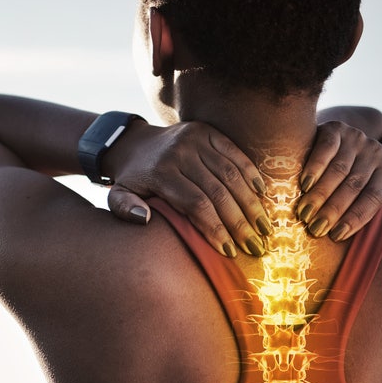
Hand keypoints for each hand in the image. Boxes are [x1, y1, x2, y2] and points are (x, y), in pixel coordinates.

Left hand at [103, 120, 271, 257]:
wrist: (132, 143)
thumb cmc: (131, 179)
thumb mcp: (117, 195)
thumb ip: (124, 209)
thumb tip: (143, 219)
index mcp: (160, 173)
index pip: (196, 204)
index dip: (215, 229)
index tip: (229, 251)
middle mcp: (180, 153)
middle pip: (218, 192)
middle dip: (239, 222)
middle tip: (255, 246)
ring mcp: (195, 139)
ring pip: (230, 174)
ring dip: (250, 203)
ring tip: (264, 227)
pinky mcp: (207, 131)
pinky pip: (234, 153)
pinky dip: (250, 173)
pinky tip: (262, 194)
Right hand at [296, 121, 381, 241]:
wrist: (334, 138)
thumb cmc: (349, 174)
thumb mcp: (367, 187)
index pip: (374, 198)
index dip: (356, 218)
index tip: (337, 236)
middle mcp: (375, 152)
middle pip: (355, 186)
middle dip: (334, 210)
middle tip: (317, 229)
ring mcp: (356, 138)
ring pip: (339, 171)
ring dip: (320, 195)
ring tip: (305, 213)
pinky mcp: (336, 128)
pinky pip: (326, 150)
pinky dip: (315, 168)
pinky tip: (304, 185)